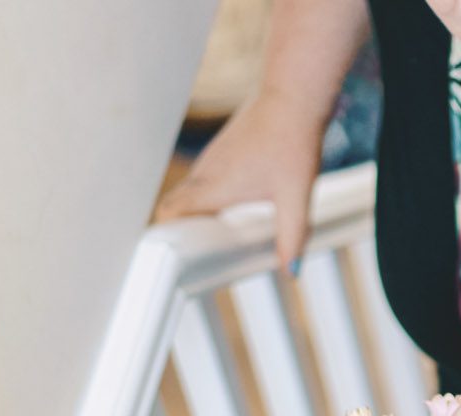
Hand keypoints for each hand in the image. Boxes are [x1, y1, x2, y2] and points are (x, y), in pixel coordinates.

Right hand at [155, 92, 326, 270]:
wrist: (292, 98)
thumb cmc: (292, 143)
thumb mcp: (296, 197)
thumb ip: (292, 236)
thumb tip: (292, 272)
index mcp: (213, 188)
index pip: (168, 214)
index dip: (165, 236)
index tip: (175, 258)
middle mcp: (205, 173)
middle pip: (174, 207)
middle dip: (179, 232)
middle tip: (198, 258)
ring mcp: (210, 160)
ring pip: (189, 193)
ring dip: (194, 215)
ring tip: (214, 240)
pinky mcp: (221, 152)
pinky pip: (202, 181)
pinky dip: (207, 198)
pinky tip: (232, 209)